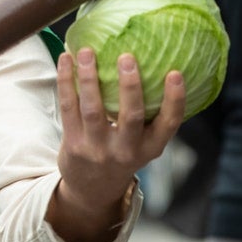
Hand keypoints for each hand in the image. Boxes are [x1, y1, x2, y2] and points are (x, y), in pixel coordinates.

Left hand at [48, 47, 185, 241]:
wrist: (92, 189)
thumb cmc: (122, 153)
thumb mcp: (143, 144)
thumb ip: (150, 116)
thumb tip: (155, 64)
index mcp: (150, 148)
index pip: (168, 124)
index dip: (175, 100)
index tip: (175, 73)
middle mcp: (127, 150)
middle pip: (131, 116)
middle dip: (130, 85)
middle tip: (127, 56)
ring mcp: (98, 148)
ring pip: (93, 108)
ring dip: (89, 78)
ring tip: (87, 51)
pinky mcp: (73, 144)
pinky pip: (68, 107)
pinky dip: (66, 81)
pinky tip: (65, 59)